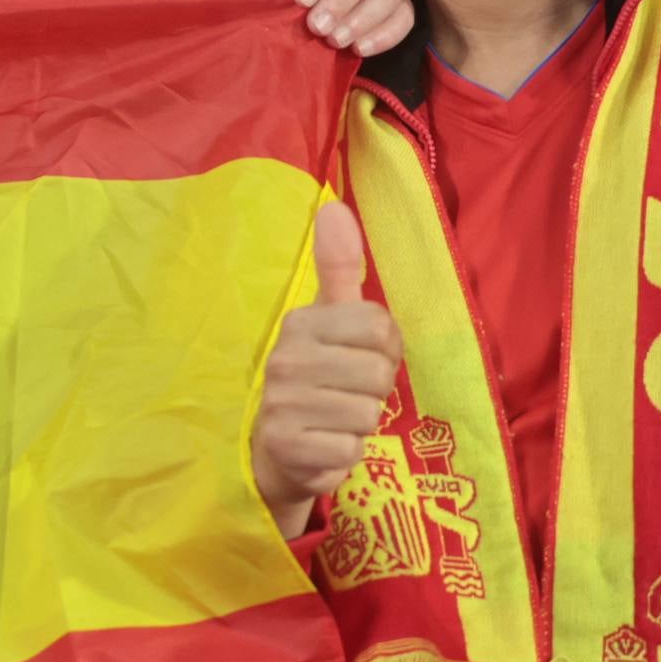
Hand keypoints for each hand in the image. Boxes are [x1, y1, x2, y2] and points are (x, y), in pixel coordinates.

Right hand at [253, 204, 403, 538]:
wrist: (276, 449)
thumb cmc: (315, 377)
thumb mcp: (326, 319)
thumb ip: (337, 265)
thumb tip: (334, 206)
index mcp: (300, 323)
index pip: (379, 325)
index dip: (385, 347)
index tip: (361, 357)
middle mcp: (285, 360)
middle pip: (379, 372)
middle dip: (374, 390)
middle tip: (347, 394)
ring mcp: (283, 405)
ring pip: (368, 414)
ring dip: (361, 425)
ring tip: (336, 421)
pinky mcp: (288, 449)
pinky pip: (350, 452)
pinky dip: (346, 456)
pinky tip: (326, 447)